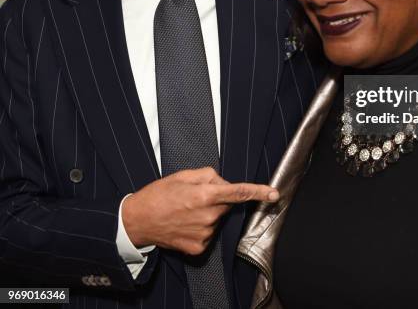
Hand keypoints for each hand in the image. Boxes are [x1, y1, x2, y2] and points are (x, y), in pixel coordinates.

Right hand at [122, 167, 278, 254]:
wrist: (138, 221)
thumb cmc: (159, 194)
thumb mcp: (183, 175)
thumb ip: (209, 175)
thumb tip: (223, 183)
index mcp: (205, 195)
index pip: (238, 192)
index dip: (259, 192)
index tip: (274, 194)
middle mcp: (208, 216)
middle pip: (225, 204)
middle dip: (216, 198)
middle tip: (194, 196)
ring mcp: (204, 234)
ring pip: (217, 219)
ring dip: (207, 213)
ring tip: (185, 210)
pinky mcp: (198, 247)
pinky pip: (208, 233)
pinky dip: (200, 227)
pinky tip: (185, 223)